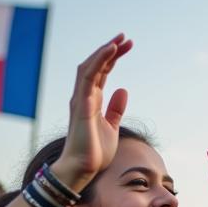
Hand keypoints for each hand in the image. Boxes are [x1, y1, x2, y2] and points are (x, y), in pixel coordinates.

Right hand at [53, 35, 132, 186]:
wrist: (83, 168)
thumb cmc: (94, 151)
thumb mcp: (111, 127)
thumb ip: (115, 109)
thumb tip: (123, 89)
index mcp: (91, 99)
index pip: (102, 72)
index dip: (113, 58)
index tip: (127, 46)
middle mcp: (84, 96)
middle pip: (96, 65)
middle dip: (110, 50)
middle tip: (126, 38)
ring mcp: (81, 100)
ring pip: (90, 68)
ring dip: (104, 52)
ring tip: (119, 41)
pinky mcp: (81, 106)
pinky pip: (88, 79)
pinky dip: (99, 63)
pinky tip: (110, 52)